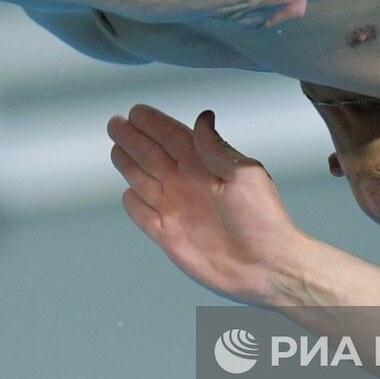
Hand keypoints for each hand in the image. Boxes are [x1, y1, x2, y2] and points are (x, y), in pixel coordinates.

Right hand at [107, 105, 306, 305]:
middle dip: (133, 139)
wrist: (264, 267)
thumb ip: (217, 149)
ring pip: (143, 180)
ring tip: (116, 148)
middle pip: (152, 155)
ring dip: (129, 165)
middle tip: (115, 124)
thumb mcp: (244, 176)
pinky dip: (134, 204)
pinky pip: (143, 215)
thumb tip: (204, 117)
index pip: (173, 138)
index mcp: (206, 166)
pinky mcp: (169, 235)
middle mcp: (188, 184)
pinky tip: (128, 193)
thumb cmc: (262, 220)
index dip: (154, 124)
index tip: (136, 112)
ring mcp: (177, 209)